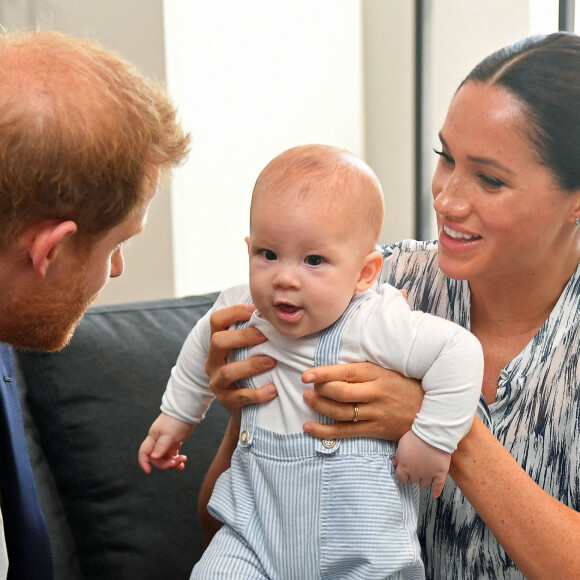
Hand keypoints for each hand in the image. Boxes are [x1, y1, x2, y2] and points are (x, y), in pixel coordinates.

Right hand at [138, 412, 192, 473]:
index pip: (144, 452)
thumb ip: (161, 446)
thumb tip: (154, 457)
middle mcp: (157, 442)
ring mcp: (165, 443)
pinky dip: (176, 459)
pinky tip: (182, 464)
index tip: (149, 471)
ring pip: (165, 458)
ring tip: (183, 459)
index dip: (144, 462)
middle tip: (177, 461)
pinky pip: (172, 455)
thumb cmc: (176, 421)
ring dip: (173, 462)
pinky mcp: (173, 443)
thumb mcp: (169, 435)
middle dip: (166, 463)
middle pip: (156, 458)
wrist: (186, 412)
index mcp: (153, 438)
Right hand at [206, 303, 277, 425]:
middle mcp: (213, 361)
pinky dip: (258, 393)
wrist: (246, 408)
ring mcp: (217, 382)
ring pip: (228, 371)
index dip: (234, 312)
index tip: (255, 310)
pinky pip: (240, 397)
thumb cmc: (251, 370)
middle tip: (265, 335)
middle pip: (217, 341)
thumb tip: (277, 308)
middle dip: (243, 337)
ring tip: (272, 361)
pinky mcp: (227, 401)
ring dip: (252, 365)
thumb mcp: (248, 350)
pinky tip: (273, 390)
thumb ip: (256, 332)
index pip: (217, 320)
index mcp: (218, 344)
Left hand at [301, 362, 422, 439]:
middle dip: (319, 390)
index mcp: (377, 374)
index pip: (345, 372)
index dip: (323, 374)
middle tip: (308, 388)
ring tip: (307, 400)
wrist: (431, 411)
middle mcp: (375, 393)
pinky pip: (345, 432)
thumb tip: (334, 368)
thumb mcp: (387, 370)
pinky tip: (309, 427)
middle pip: (340, 393)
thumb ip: (363, 370)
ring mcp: (375, 413)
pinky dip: (324, 431)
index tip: (306, 375)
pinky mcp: (375, 430)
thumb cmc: (405, 386)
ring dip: (319, 406)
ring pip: (340, 412)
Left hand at [394, 430, 449, 497]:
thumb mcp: (401, 444)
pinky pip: (438, 486)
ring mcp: (428, 475)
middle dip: (413, 475)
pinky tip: (435, 494)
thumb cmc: (415, 437)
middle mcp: (415, 473)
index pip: (401, 478)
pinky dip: (437, 491)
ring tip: (425, 476)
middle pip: (413, 480)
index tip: (405, 473)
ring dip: (423, 481)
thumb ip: (398, 455)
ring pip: (424, 484)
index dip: (403, 475)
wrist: (432, 435)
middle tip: (416, 469)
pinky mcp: (440, 474)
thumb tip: (395, 464)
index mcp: (405, 467)